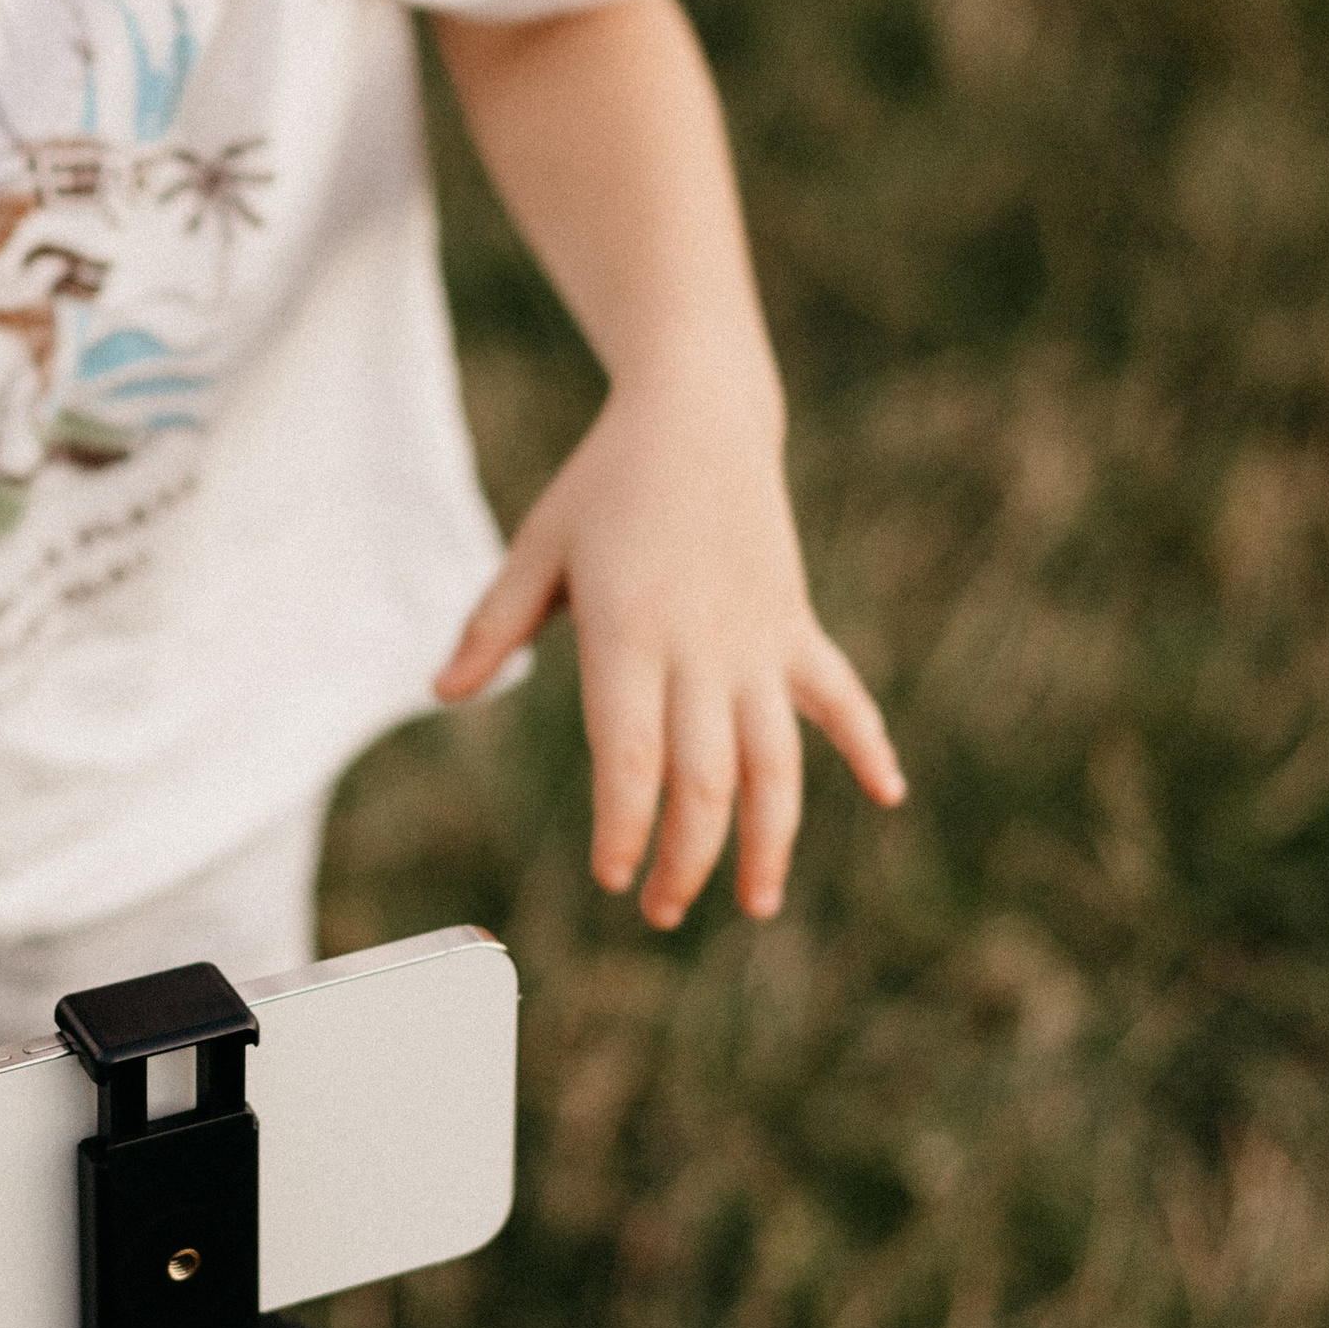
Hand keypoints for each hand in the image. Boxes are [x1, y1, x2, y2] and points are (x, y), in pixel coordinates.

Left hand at [434, 379, 903, 925]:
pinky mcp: (796, 624)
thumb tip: (441, 696)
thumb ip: (493, 627)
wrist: (698, 414)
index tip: (613, 879)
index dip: (625, 828)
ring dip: (771, 838)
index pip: (630, 757)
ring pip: (776, 760)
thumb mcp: (538, 547)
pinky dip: (868, 743)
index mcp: (628, 632)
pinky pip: (840, 695)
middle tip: (662, 913)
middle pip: (705, 779)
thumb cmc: (604, 485)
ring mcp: (758, 639)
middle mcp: (701, 646)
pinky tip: (888, 795)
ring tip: (757, 904)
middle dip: (687, 858)